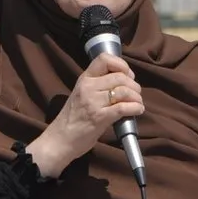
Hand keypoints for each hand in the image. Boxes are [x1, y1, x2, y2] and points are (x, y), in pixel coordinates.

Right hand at [28, 53, 143, 176]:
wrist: (60, 139)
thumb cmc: (73, 118)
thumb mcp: (82, 94)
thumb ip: (98, 85)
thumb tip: (124, 81)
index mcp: (84, 79)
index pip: (104, 59)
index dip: (121, 64)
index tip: (127, 75)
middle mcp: (88, 87)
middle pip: (120, 76)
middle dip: (134, 85)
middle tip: (136, 94)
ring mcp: (93, 102)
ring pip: (124, 91)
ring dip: (136, 97)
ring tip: (138, 103)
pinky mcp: (100, 117)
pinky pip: (123, 107)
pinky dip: (135, 108)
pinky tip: (137, 111)